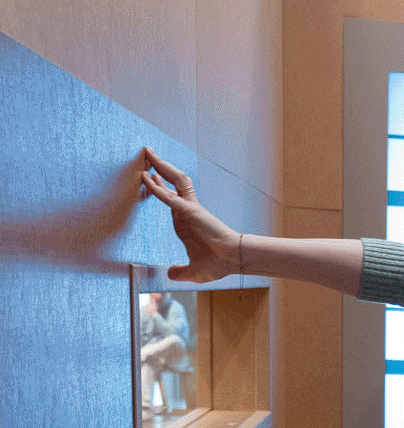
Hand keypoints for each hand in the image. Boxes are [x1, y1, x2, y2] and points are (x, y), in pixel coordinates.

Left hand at [139, 147, 240, 280]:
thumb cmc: (218, 264)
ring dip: (160, 167)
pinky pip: (170, 197)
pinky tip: (147, 177)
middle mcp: (186, 211)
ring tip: (148, 153)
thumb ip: (180, 271)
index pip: (170, 197)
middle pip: (171, 183)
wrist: (233, 260)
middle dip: (159, 168)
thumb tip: (170, 274)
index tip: (149, 176)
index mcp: (186, 222)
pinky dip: (157, 187)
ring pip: (173, 181)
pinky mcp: (190, 211)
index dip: (159, 186)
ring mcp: (189, 209)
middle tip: (147, 154)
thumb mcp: (193, 271)